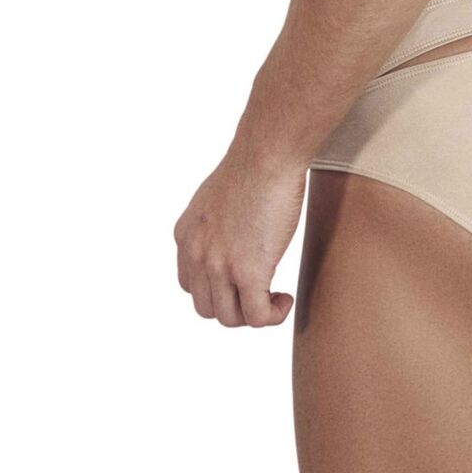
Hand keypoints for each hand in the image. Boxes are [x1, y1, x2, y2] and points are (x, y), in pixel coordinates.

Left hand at [173, 139, 305, 326]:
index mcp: (186, 235)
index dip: (218, 290)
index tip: (242, 281)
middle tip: (261, 291)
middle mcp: (196, 253)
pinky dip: (273, 315)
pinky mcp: (248, 272)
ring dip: (254, 314)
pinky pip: (257, 317)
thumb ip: (216, 223)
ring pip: (230, 318)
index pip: (190, 285)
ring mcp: (219, 265)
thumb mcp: (217, 197)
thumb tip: (233, 235)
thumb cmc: (255, 165)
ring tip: (275, 298)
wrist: (268, 154)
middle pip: (207, 307)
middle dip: (235, 306)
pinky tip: (285, 299)